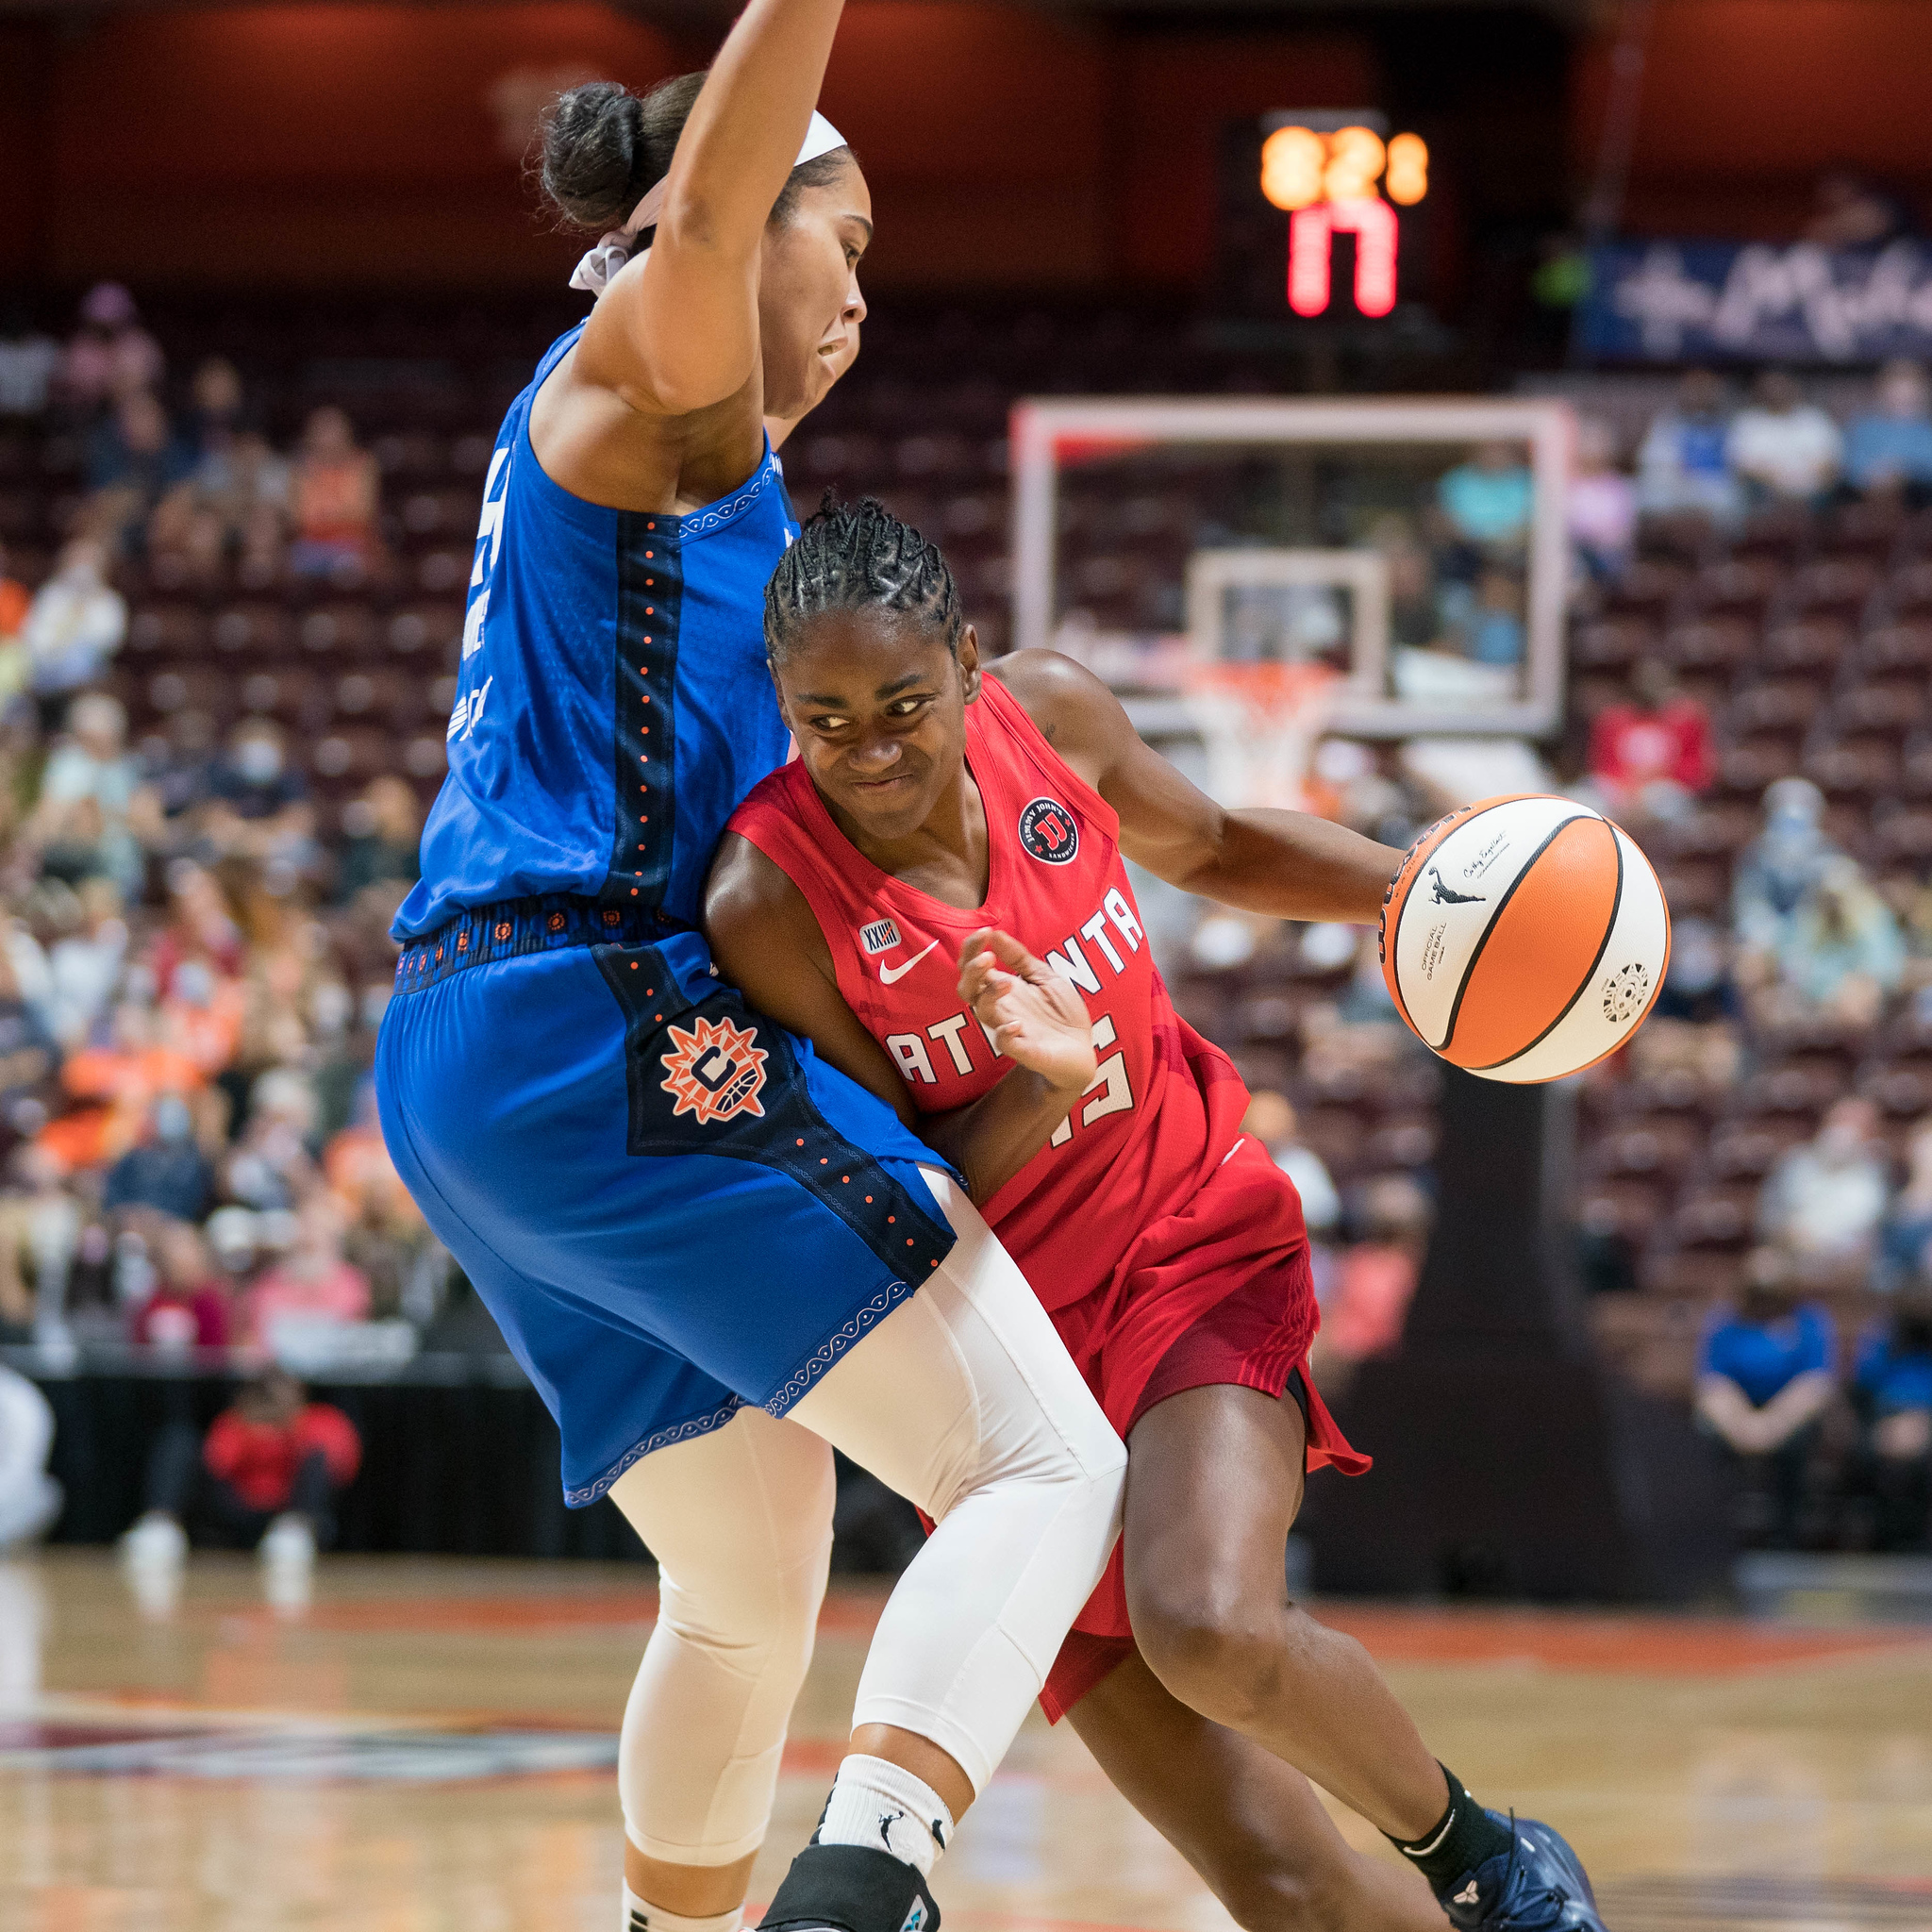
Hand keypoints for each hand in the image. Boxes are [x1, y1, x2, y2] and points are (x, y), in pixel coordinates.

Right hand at [958, 927, 1095, 1094]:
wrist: (1082, 1048)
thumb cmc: (1060, 1012)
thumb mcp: (1044, 976)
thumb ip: (1019, 957)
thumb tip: (995, 933)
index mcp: (1001, 988)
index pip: (972, 967)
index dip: (971, 949)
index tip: (984, 932)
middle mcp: (1000, 1008)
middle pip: (967, 989)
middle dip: (971, 971)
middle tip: (987, 958)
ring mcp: (1009, 1029)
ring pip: (983, 1013)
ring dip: (990, 995)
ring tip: (1008, 983)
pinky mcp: (1023, 1050)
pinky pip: (1005, 1044)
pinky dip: (1006, 1033)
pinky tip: (1016, 1024)